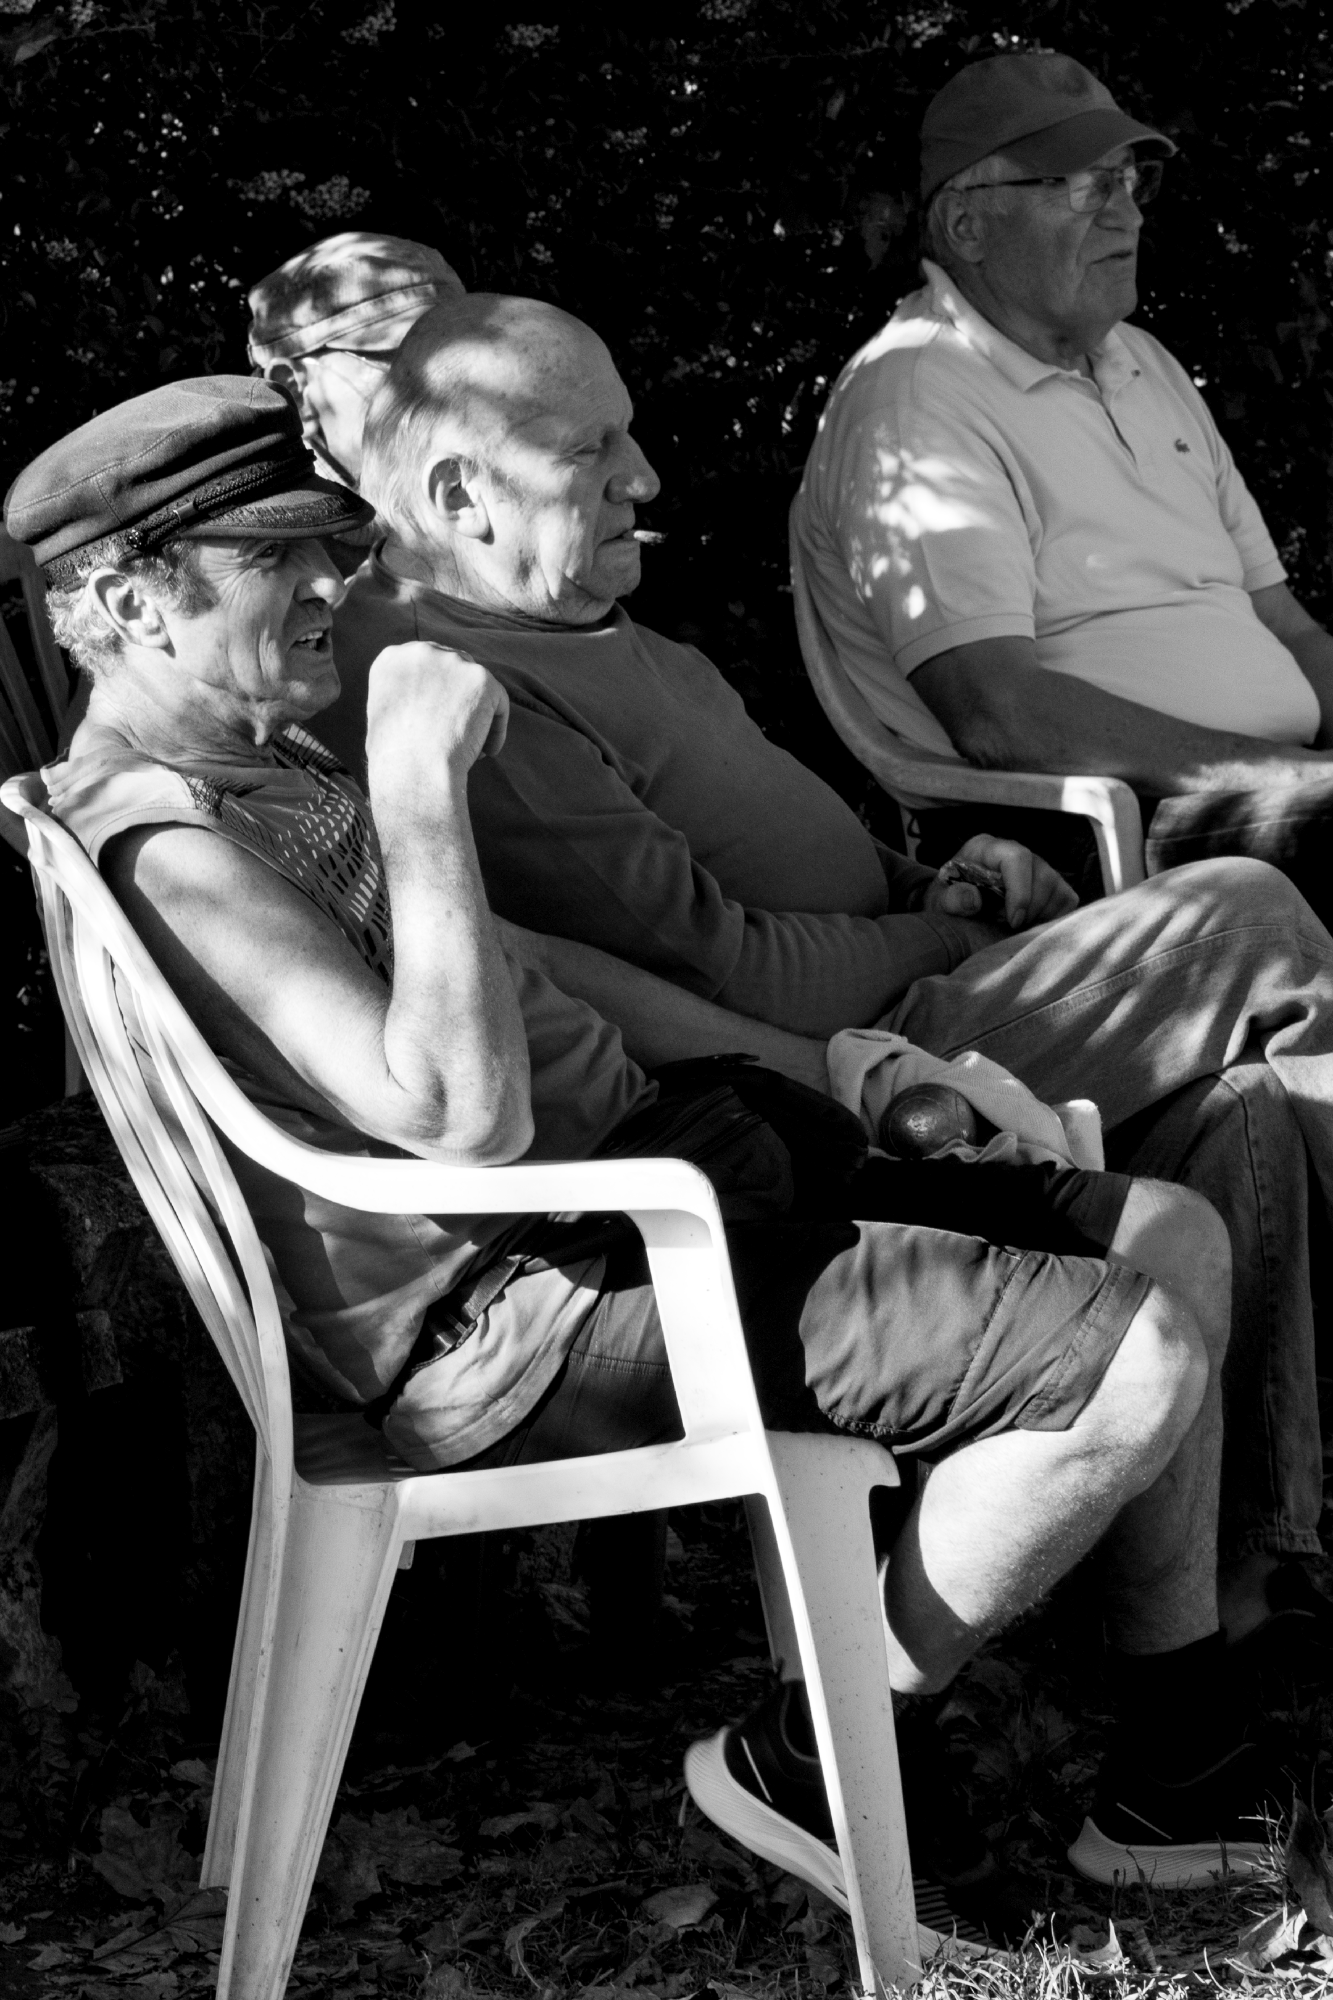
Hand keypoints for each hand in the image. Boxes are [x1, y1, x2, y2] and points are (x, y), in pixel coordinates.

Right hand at [366, 642, 508, 794]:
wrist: (414, 770)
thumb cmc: (394, 760)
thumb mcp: (383, 719)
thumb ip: (403, 699)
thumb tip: (425, 704)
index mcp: (393, 659)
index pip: (426, 664)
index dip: (438, 690)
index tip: (442, 716)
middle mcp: (421, 652)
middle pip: (455, 666)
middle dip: (461, 696)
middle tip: (462, 731)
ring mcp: (453, 662)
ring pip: (477, 687)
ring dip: (478, 714)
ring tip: (473, 750)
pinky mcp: (482, 679)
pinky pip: (498, 703)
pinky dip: (495, 730)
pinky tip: (486, 753)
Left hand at [924, 835, 1077, 931]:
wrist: (957, 912)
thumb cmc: (949, 904)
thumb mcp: (940, 903)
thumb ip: (952, 900)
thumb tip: (972, 900)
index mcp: (986, 848)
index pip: (1017, 857)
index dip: (1020, 891)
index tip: (1012, 921)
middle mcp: (1015, 851)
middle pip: (1043, 875)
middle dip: (1029, 909)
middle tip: (1008, 927)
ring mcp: (1036, 866)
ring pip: (1057, 889)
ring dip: (1040, 915)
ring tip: (1014, 926)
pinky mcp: (1050, 884)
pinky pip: (1067, 899)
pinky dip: (1053, 917)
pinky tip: (1030, 925)